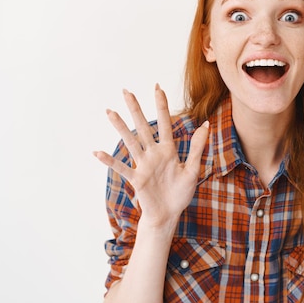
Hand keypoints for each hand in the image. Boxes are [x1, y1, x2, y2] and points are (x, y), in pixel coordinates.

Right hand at [94, 84, 208, 226]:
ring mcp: (143, 165)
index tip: (157, 88)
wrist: (170, 214)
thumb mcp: (193, 169)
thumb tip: (205, 124)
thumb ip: (197, 147)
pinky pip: (122, 168)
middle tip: (126, 91)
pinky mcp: (137, 179)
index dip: (161, 106)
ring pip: (131, 142)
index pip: (165, 123)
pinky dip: (110, 161)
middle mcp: (154, 154)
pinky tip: (97, 152)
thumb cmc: (180, 193)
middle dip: (136, 109)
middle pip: (143, 127)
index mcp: (168, 150)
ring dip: (121, 127)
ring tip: (110, 112)